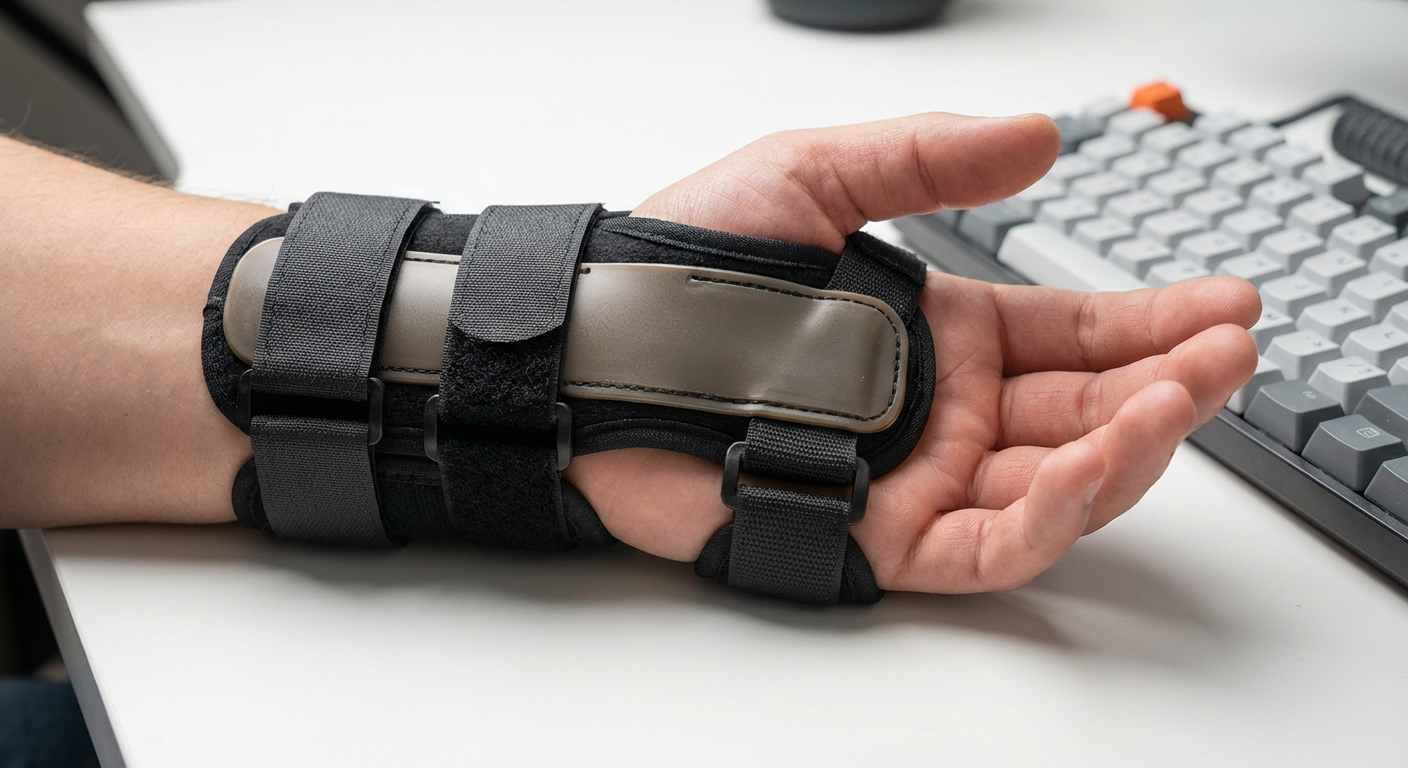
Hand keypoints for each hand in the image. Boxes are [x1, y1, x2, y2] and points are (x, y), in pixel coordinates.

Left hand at [565, 113, 1260, 592]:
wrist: (594, 340)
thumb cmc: (681, 260)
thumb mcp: (815, 174)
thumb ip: (926, 158)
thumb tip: (1041, 135)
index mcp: (941, 333)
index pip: (1072, 334)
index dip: (1152, 320)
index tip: (1226, 303)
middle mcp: (943, 412)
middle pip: (1084, 410)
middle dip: (1167, 383)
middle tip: (1228, 349)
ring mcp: (916, 479)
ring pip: (1055, 485)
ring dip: (1133, 444)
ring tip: (1187, 392)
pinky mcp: (876, 540)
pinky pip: (990, 546)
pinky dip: (1055, 512)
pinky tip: (1100, 456)